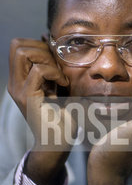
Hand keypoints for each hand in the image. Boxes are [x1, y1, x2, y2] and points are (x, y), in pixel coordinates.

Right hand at [8, 38, 70, 184]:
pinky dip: (54, 73)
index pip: (18, 46)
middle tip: (56, 66)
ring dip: (47, 59)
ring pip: (22, 53)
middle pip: (16, 45)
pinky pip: (38, 71)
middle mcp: (15, 83)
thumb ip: (52, 67)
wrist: (58, 142)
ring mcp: (19, 90)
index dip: (38, 44)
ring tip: (59, 76)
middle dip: (41, 48)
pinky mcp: (27, 98)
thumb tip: (50, 42)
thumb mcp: (56, 85)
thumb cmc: (61, 114)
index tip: (55, 59)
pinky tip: (63, 83)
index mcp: (20, 79)